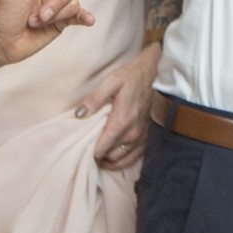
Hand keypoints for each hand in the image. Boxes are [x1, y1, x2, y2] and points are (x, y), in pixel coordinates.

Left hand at [0, 0, 117, 67]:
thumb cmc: (1, 10)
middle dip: (57, 1)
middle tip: (38, 14)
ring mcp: (60, 2)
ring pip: (74, 2)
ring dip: (56, 14)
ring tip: (36, 21)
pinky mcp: (64, 19)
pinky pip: (80, 15)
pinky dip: (84, 18)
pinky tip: (87, 21)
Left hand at [78, 41, 160, 171]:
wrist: (153, 72)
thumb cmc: (131, 76)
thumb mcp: (111, 81)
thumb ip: (95, 98)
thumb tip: (79, 114)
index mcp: (122, 121)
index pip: (102, 148)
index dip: (90, 152)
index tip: (81, 149)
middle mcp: (133, 133)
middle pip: (111, 156)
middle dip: (99, 156)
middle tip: (87, 151)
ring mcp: (142, 136)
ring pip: (122, 159)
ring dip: (109, 160)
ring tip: (99, 156)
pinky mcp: (147, 135)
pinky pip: (135, 157)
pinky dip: (123, 160)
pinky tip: (114, 157)